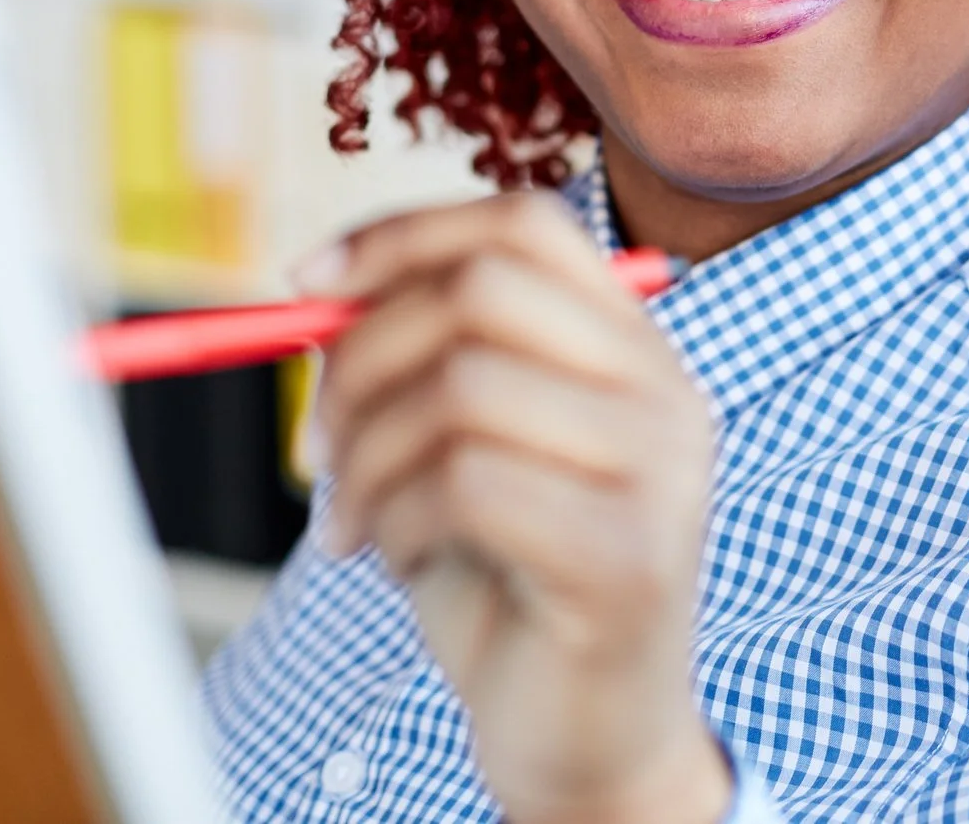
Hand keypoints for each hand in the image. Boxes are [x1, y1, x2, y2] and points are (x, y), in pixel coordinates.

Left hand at [305, 193, 730, 823]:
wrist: (586, 744)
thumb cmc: (512, 591)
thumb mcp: (464, 450)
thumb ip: (424, 362)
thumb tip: (319, 292)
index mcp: (634, 351)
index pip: (524, 224)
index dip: (402, 235)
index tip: (301, 286)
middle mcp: (667, 393)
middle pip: (483, 289)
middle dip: (362, 356)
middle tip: (319, 444)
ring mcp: (660, 473)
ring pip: (461, 384)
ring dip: (367, 456)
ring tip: (358, 521)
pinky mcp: (626, 558)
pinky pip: (466, 483)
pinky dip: (397, 519)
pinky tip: (402, 563)